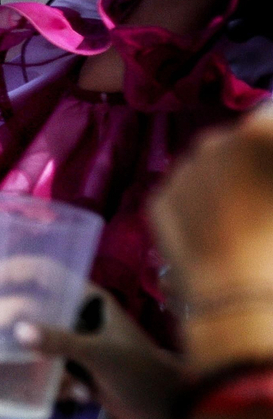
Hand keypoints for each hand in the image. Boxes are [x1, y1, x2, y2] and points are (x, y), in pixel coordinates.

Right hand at [14, 287, 184, 418]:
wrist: (173, 413)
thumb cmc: (144, 373)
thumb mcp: (103, 355)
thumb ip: (61, 342)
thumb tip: (17, 332)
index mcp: (87, 298)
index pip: (43, 271)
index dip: (10, 270)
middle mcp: (77, 316)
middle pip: (28, 307)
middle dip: (1, 319)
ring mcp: (74, 344)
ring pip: (34, 342)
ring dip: (25, 358)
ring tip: (24, 372)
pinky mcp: (75, 370)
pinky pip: (46, 370)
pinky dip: (50, 384)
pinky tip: (75, 398)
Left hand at [149, 110, 272, 305]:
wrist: (238, 301)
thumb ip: (270, 161)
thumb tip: (265, 174)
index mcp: (260, 134)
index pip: (271, 117)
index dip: (270, 143)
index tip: (269, 168)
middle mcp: (215, 141)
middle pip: (240, 143)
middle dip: (252, 164)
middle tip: (263, 205)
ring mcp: (181, 170)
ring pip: (209, 168)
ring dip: (224, 184)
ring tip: (242, 226)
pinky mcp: (158, 199)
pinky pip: (185, 195)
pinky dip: (198, 208)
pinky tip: (216, 238)